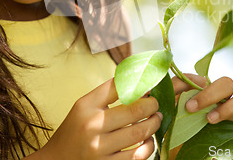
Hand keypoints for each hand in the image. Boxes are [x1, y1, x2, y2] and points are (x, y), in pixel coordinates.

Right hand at [36, 78, 161, 159]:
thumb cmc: (75, 131)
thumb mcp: (84, 107)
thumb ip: (108, 93)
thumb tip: (140, 80)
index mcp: (86, 106)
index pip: (120, 86)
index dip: (141, 83)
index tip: (151, 84)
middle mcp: (92, 126)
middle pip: (135, 110)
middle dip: (153, 105)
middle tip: (156, 104)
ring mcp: (100, 148)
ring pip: (140, 133)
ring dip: (154, 124)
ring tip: (156, 119)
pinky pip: (138, 156)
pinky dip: (148, 146)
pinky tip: (148, 141)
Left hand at [173, 74, 232, 127]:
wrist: (181, 150)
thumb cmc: (177, 127)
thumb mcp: (171, 106)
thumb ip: (177, 86)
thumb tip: (199, 79)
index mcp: (204, 91)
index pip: (208, 79)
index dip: (199, 89)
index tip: (188, 106)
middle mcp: (223, 98)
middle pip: (227, 83)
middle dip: (211, 95)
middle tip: (193, 110)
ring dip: (230, 106)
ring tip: (212, 120)